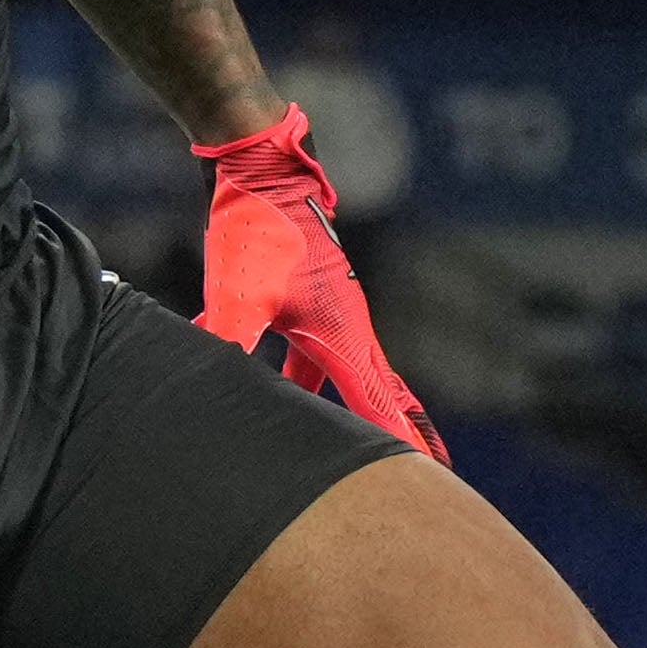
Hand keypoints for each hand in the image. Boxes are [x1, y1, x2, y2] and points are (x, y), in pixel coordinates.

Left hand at [193, 109, 442, 456]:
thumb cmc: (258, 228)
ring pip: (349, 376)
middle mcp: (347, 326)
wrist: (261, 170)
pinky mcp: (305, 301)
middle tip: (434, 471)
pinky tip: (277, 396)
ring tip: (362, 446)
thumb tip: (212, 370)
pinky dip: (305, 381)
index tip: (430, 477)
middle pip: (382, 392)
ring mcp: (329, 312)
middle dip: (404, 433)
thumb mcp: (240, 292)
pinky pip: (312, 357)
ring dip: (357, 409)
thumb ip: (229, 336)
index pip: (377, 401)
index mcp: (342, 332)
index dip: (400, 441)